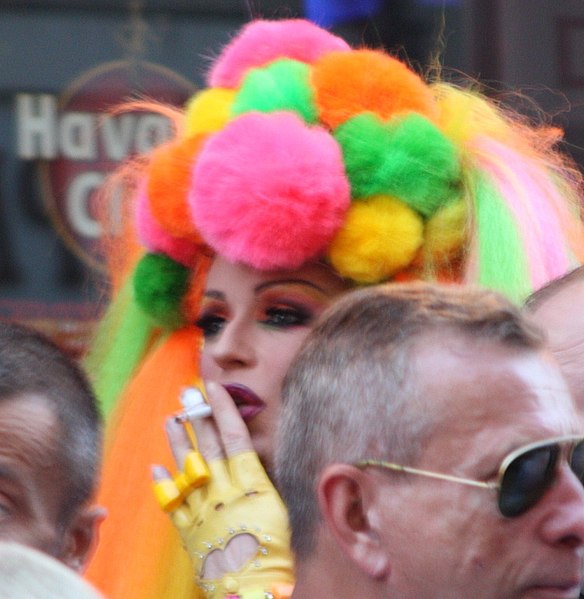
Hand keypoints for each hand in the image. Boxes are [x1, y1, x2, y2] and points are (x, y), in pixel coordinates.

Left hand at [152, 382, 293, 598]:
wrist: (254, 588)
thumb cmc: (275, 550)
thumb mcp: (278, 507)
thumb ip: (260, 479)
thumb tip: (248, 455)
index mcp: (250, 483)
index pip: (234, 436)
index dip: (223, 410)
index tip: (213, 388)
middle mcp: (223, 490)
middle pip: (208, 445)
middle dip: (198, 416)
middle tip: (187, 393)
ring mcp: (203, 509)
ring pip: (187, 467)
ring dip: (178, 442)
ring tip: (171, 419)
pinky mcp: (189, 530)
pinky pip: (172, 503)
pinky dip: (163, 485)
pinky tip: (156, 468)